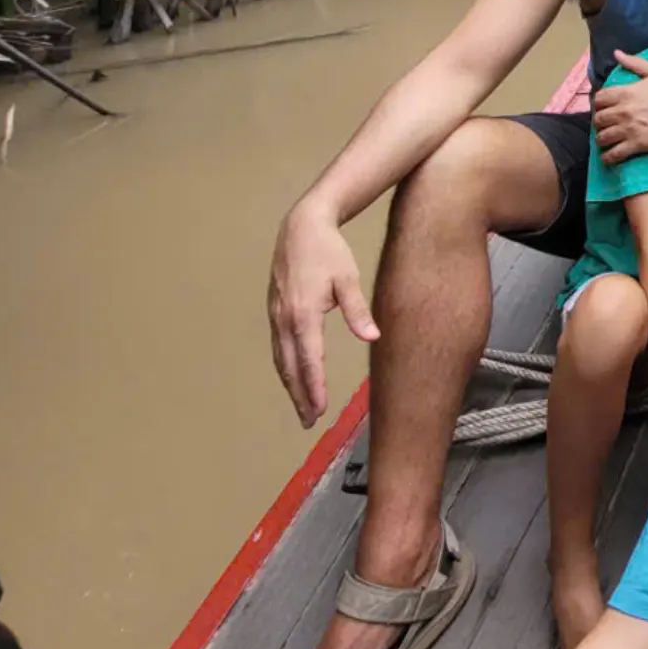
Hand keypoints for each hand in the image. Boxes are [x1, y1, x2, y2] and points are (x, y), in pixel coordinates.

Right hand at [268, 202, 378, 427]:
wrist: (301, 227)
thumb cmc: (328, 252)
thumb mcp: (348, 279)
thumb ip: (358, 310)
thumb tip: (372, 336)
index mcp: (303, 314)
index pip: (309, 359)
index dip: (313, 386)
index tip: (319, 408)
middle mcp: (284, 318)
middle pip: (290, 366)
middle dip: (300, 395)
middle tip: (309, 421)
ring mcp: (276, 315)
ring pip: (281, 359)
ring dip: (291, 385)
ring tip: (302, 408)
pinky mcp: (275, 311)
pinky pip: (278, 347)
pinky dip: (285, 367)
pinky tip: (293, 377)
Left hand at [593, 50, 647, 164]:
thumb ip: (634, 63)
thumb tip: (616, 53)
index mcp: (626, 92)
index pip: (599, 99)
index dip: (599, 104)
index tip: (604, 108)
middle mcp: (624, 111)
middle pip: (599, 119)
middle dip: (599, 123)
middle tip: (605, 125)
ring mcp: (630, 129)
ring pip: (603, 138)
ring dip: (602, 140)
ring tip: (606, 141)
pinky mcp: (638, 145)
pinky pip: (615, 154)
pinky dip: (608, 158)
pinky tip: (608, 158)